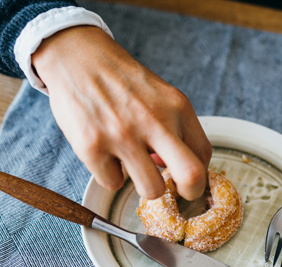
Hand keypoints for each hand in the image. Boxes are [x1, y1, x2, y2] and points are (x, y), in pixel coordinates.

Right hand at [31, 26, 211, 199]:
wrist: (78, 57)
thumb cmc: (122, 83)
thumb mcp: (160, 96)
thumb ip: (174, 128)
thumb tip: (172, 168)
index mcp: (176, 107)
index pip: (204, 155)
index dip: (197, 173)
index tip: (185, 177)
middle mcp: (153, 120)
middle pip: (191, 177)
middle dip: (189, 193)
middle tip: (175, 190)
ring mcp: (122, 135)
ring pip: (152, 190)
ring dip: (144, 185)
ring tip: (133, 165)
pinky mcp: (92, 146)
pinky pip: (113, 183)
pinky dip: (110, 174)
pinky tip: (106, 153)